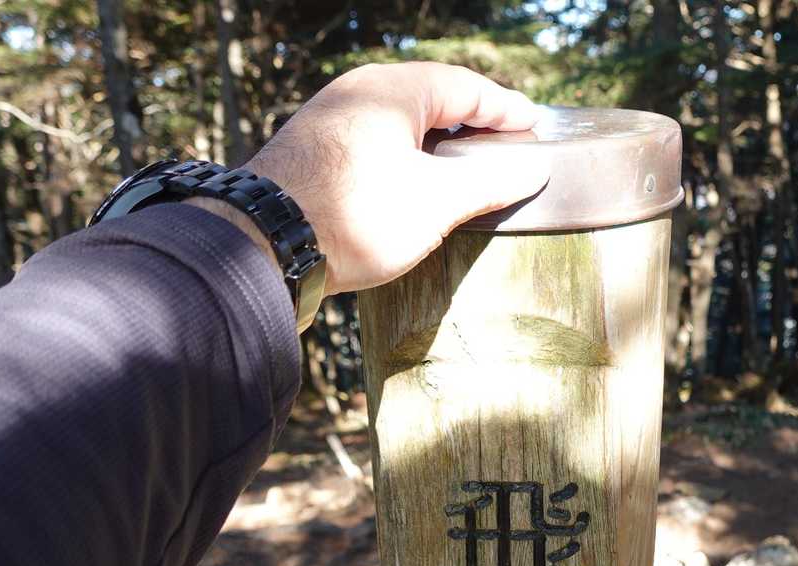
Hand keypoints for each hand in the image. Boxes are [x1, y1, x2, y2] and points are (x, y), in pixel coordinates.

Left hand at [241, 62, 547, 294]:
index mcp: (391, 90)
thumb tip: (529, 169)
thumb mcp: (436, 201)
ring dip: (436, 147)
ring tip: (466, 174)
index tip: (534, 125)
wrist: (263, 247)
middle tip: (504, 147)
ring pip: (398, 125)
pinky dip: (405, 162)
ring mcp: (329, 123)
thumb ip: (489, 181)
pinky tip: (414, 192)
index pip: (465, 87)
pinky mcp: (312, 156)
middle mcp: (356, 94)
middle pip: (430, 100)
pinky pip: (373, 147)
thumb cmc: (352, 216)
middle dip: (471, 124)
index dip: (505, 108)